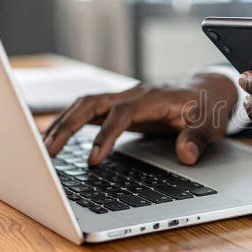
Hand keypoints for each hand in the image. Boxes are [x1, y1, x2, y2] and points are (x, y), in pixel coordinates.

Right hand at [43, 73, 237, 165]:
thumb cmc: (206, 108)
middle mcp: (133, 94)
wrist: (206, 91)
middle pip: (92, 103)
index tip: (94, 160)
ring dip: (62, 123)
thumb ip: (197, 139)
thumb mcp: (209, 125)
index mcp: (153, 98)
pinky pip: (88, 110)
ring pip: (85, 104)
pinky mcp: (118, 106)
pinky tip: (53, 138)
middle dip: (67, 125)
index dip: (106, 135)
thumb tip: (186, 155)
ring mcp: (124, 98)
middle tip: (46, 152)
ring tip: (42, 148)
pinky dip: (68, 122)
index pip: (122, 114)